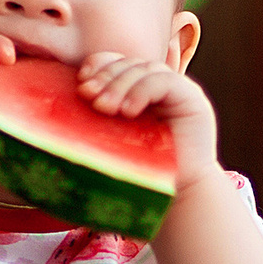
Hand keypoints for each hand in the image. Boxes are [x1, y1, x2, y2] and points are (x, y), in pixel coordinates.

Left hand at [77, 52, 220, 187]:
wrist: (178, 200)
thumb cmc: (141, 177)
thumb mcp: (112, 142)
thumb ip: (98, 119)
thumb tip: (68, 100)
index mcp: (139, 94)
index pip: (118, 63)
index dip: (99, 66)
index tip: (81, 84)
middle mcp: (161, 90)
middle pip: (131, 64)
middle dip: (107, 77)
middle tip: (88, 96)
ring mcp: (179, 94)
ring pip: (146, 69)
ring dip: (120, 85)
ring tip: (105, 108)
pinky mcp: (194, 102)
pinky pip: (165, 82)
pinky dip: (142, 91)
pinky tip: (128, 111)